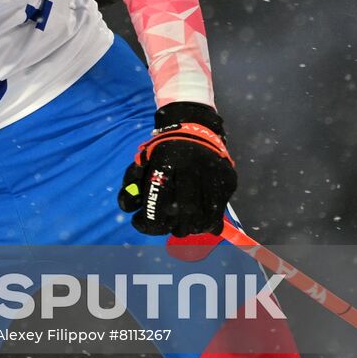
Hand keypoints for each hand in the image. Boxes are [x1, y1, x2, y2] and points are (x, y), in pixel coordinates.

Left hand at [118, 102, 235, 236]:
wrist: (195, 129)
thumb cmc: (163, 151)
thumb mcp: (142, 162)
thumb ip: (130, 185)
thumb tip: (128, 209)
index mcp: (166, 161)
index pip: (157, 201)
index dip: (148, 222)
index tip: (140, 222)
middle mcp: (192, 167)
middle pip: (184, 212)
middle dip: (171, 227)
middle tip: (164, 226)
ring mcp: (213, 174)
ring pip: (204, 216)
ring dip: (190, 228)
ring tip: (181, 226)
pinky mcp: (228, 180)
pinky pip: (219, 212)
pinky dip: (208, 223)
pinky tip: (198, 222)